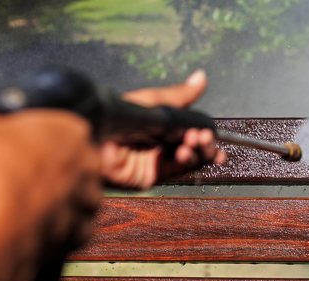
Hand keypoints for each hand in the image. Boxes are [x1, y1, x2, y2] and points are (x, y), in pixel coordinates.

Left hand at [99, 70, 226, 189]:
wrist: (99, 140)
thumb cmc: (119, 116)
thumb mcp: (152, 101)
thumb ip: (179, 96)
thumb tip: (201, 77)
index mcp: (160, 123)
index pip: (190, 127)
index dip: (203, 130)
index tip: (209, 129)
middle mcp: (161, 141)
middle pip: (195, 144)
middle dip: (205, 142)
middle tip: (204, 137)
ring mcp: (158, 159)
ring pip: (191, 158)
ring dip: (200, 151)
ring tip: (196, 142)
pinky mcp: (153, 174)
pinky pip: (178, 169)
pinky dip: (188, 161)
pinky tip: (186, 152)